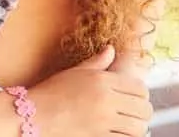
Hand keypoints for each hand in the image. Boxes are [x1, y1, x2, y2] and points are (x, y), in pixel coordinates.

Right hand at [29, 46, 151, 135]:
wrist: (35, 114)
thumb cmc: (51, 91)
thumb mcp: (74, 72)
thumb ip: (97, 62)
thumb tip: (112, 49)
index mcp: (101, 80)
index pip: (140, 88)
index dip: (140, 93)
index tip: (133, 97)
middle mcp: (106, 99)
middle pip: (144, 108)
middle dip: (141, 110)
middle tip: (132, 112)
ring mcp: (104, 121)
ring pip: (139, 126)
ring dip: (137, 126)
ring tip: (128, 124)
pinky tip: (119, 132)